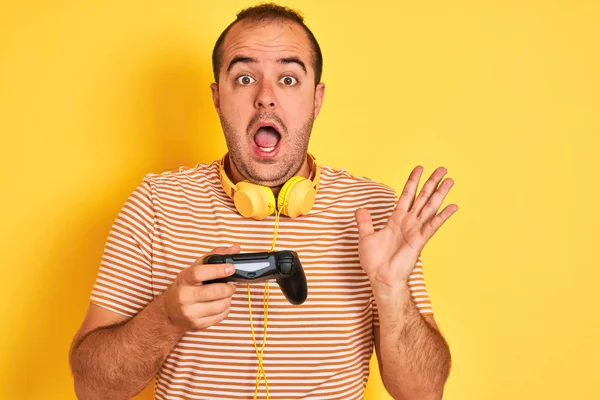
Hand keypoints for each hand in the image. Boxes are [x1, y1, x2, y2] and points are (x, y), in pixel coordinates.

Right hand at [162, 245, 239, 331]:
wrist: (169, 312)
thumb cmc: (185, 286)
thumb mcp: (194, 269)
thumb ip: (214, 257)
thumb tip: (236, 248)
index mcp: (184, 280)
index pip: (200, 273)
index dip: (218, 270)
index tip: (231, 268)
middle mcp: (184, 297)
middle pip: (215, 291)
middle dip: (229, 287)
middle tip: (231, 285)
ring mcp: (190, 312)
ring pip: (221, 305)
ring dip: (228, 298)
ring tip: (225, 295)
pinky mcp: (197, 325)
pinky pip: (221, 316)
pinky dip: (226, 309)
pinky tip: (220, 304)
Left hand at [355, 166, 457, 291]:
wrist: (380, 278)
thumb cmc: (374, 261)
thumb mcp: (365, 236)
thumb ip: (365, 222)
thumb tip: (361, 210)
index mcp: (396, 219)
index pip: (406, 195)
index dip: (413, 181)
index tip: (420, 168)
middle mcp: (408, 222)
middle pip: (422, 197)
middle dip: (432, 182)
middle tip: (442, 169)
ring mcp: (415, 230)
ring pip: (430, 207)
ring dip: (440, 193)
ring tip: (450, 180)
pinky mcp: (419, 240)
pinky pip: (432, 225)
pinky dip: (443, 216)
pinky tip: (453, 206)